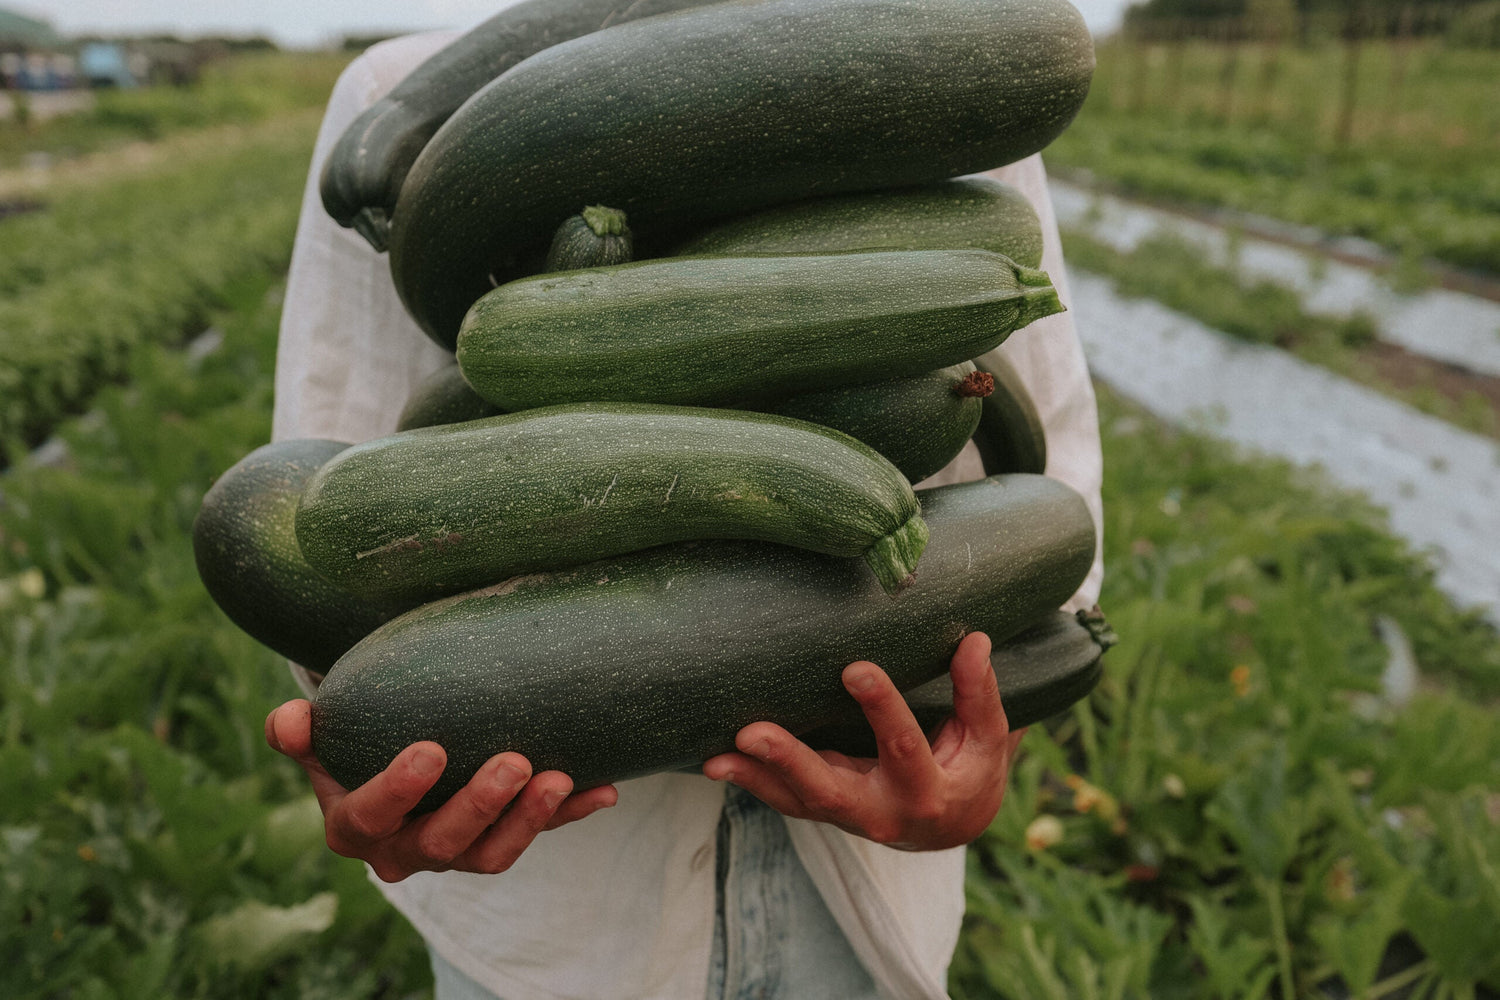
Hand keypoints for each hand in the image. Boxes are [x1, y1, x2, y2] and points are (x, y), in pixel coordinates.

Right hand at [265, 700, 617, 881]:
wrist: (384, 760)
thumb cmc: (349, 740)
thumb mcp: (320, 736)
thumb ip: (301, 730)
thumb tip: (288, 721)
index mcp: (354, 826)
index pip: (373, 814)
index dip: (400, 789)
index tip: (432, 749)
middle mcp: (404, 851)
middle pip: (443, 843)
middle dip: (481, 806)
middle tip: (516, 761)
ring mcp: (456, 852)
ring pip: (493, 854)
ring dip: (531, 820)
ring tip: (560, 778)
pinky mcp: (497, 841)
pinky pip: (537, 833)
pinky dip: (571, 814)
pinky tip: (604, 789)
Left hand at [701, 631, 1023, 850]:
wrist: (951, 824)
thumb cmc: (971, 770)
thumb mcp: (988, 738)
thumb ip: (978, 694)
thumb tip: (976, 641)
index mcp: (927, 792)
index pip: (902, 745)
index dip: (881, 707)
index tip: (855, 669)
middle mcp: (882, 813)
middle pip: (831, 791)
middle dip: (789, 762)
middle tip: (751, 733)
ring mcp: (847, 816)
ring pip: (797, 802)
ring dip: (755, 778)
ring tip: (716, 757)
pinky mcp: (824, 811)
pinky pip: (785, 801)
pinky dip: (751, 782)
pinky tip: (717, 763)